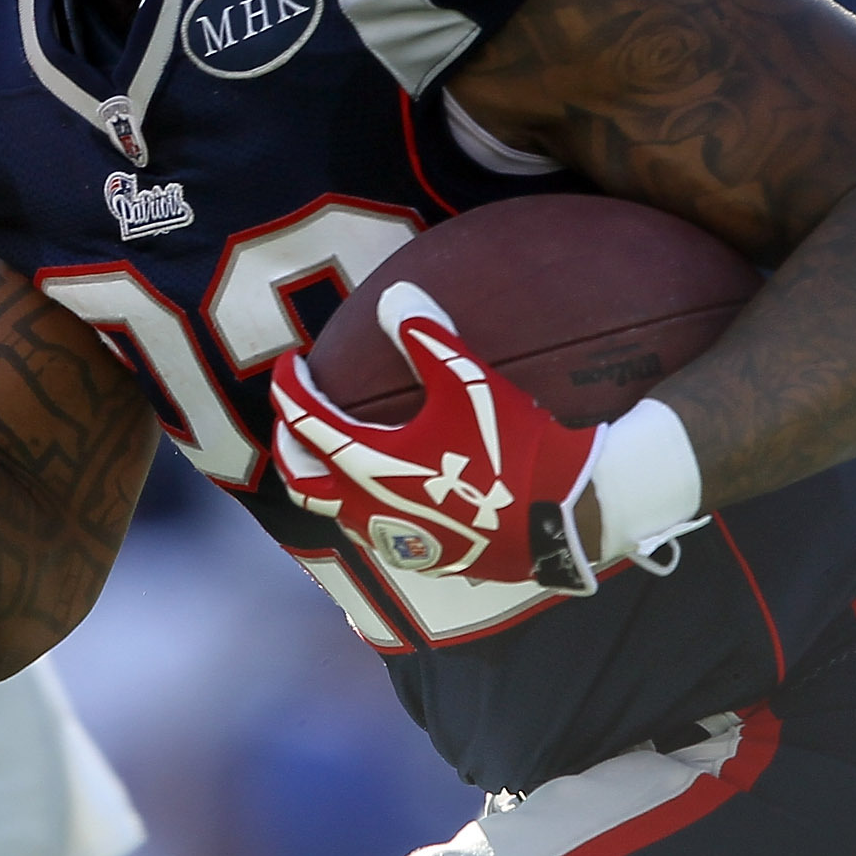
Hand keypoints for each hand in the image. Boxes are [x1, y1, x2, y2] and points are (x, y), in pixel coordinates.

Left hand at [271, 283, 619, 593]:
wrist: (566, 511)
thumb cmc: (512, 445)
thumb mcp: (468, 380)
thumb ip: (426, 336)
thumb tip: (396, 296)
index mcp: (368, 463)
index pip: (305, 420)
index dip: (289, 386)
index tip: (290, 362)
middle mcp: (369, 509)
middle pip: (301, 479)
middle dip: (289, 443)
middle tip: (298, 413)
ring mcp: (397, 540)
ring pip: (334, 513)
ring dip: (325, 478)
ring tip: (335, 450)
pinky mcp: (427, 560)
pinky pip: (376, 533)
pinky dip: (364, 506)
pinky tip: (389, 489)